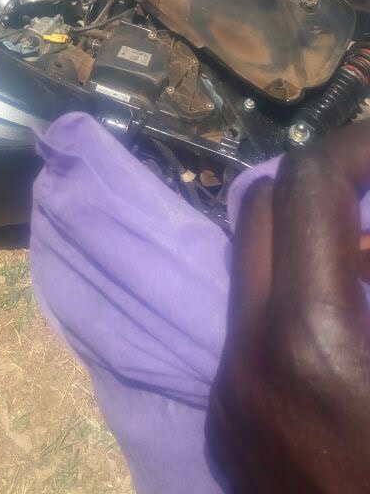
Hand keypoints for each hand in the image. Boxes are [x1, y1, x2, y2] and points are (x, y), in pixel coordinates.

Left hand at [207, 123, 369, 493]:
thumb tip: (368, 231)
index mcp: (311, 338)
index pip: (308, 185)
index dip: (358, 145)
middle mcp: (246, 357)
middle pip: (260, 211)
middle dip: (326, 185)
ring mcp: (229, 400)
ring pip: (253, 272)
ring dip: (314, 248)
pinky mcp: (228, 437)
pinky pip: (253, 335)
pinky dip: (301, 306)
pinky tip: (356, 338)